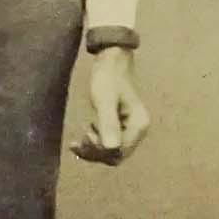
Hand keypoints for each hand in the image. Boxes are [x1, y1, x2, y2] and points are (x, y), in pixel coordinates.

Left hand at [71, 48, 150, 164]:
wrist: (111, 62)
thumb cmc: (108, 78)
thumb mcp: (105, 100)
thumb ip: (108, 123)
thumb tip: (111, 148)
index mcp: (139, 125)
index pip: (120, 152)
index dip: (101, 150)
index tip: (85, 136)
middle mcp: (138, 130)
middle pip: (117, 156)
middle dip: (96, 152)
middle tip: (79, 141)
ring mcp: (131, 130)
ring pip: (112, 153)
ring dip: (94, 150)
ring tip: (80, 138)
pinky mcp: (122, 127)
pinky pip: (109, 145)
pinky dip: (95, 145)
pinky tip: (83, 138)